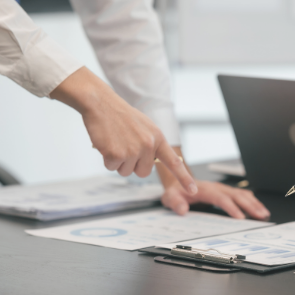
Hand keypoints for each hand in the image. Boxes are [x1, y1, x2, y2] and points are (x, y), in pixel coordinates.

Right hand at [50, 67, 196, 193]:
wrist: (101, 104)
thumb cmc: (121, 116)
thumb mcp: (145, 127)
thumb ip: (152, 144)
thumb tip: (154, 161)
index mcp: (158, 137)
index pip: (174, 162)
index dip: (184, 178)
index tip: (192, 190)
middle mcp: (148, 145)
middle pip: (143, 172)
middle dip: (133, 165)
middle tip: (125, 146)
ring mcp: (133, 150)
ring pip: (126, 171)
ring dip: (118, 162)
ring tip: (115, 142)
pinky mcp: (116, 154)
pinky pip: (112, 168)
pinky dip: (107, 159)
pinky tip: (107, 143)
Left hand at [156, 146, 269, 219]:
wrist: (178, 182)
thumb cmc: (176, 191)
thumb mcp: (170, 197)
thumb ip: (175, 203)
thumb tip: (182, 210)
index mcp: (205, 189)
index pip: (221, 198)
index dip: (231, 207)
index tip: (240, 218)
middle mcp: (217, 187)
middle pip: (236, 196)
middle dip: (250, 206)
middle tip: (260, 216)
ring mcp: (222, 188)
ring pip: (242, 194)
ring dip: (254, 204)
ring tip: (264, 214)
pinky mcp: (226, 191)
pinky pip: (241, 195)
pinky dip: (252, 201)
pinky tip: (259, 208)